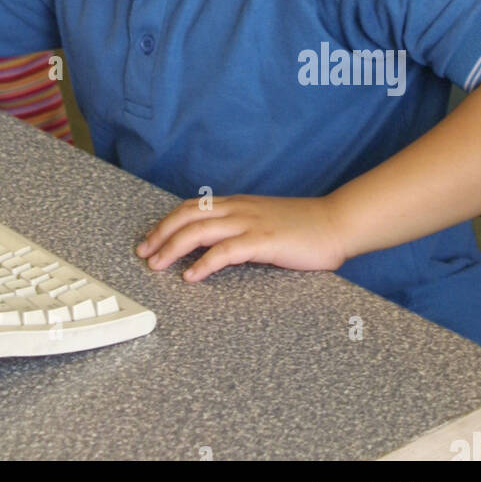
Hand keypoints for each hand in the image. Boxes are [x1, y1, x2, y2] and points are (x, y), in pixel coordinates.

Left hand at [136, 192, 346, 280]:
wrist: (337, 223)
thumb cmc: (304, 227)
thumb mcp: (264, 221)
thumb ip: (241, 228)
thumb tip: (216, 244)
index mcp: (237, 204)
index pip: (191, 208)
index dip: (166, 222)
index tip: (149, 239)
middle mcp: (238, 209)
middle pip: (186, 216)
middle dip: (160, 234)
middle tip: (143, 253)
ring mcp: (249, 223)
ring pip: (198, 230)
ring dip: (172, 248)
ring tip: (157, 264)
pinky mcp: (263, 241)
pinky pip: (225, 251)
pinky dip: (203, 264)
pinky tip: (191, 277)